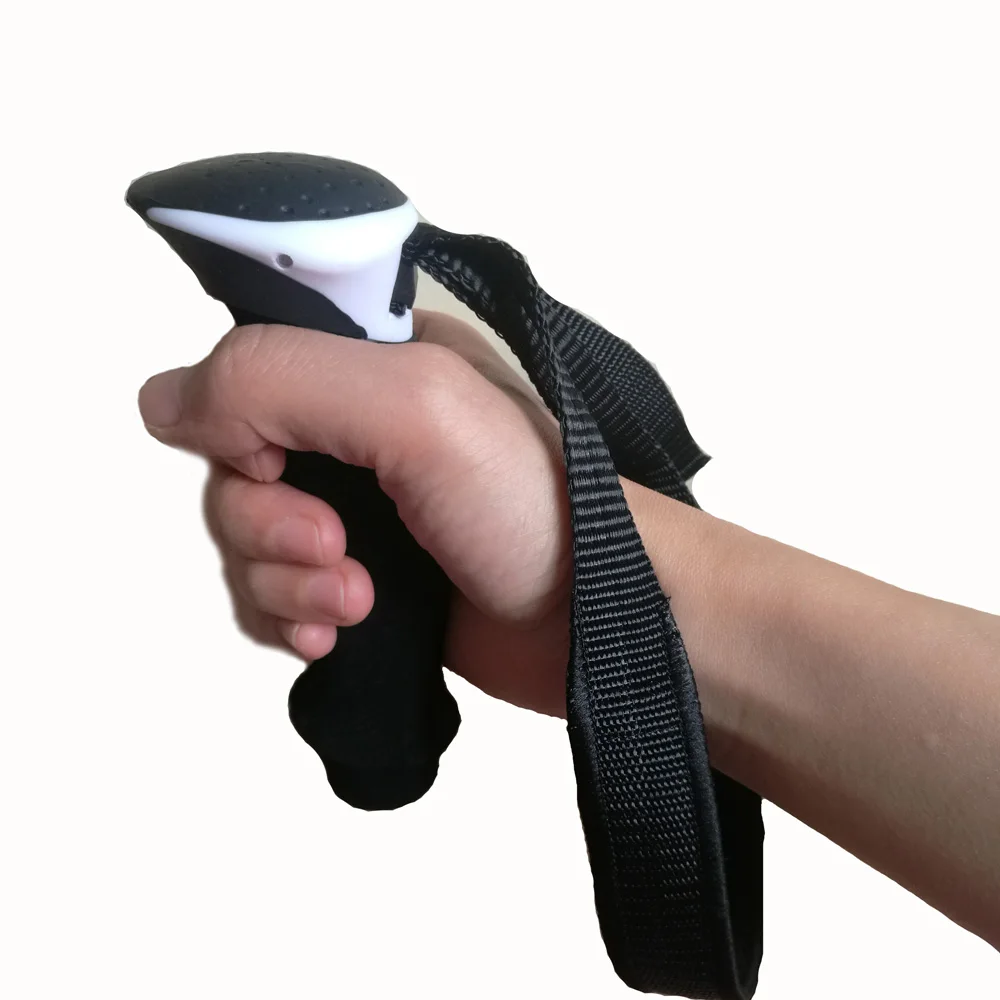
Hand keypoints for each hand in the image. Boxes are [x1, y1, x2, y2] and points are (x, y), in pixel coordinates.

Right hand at [137, 310, 570, 716]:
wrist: (596, 622)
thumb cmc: (536, 508)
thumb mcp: (413, 408)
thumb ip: (279, 379)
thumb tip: (164, 402)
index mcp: (372, 362)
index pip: (247, 367)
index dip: (240, 423)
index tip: (281, 464)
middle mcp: (357, 430)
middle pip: (234, 466)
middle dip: (268, 523)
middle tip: (338, 548)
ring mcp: (359, 509)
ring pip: (247, 539)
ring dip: (282, 580)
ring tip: (358, 601)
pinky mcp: (362, 577)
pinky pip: (273, 594)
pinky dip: (291, 618)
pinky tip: (337, 635)